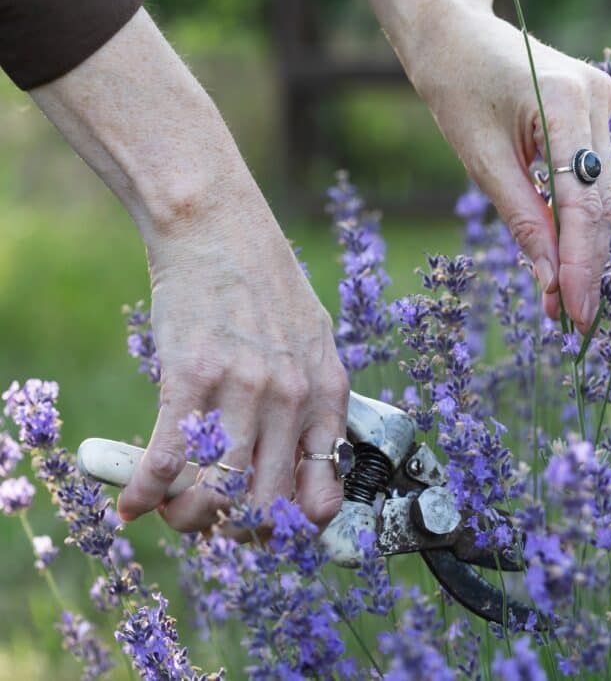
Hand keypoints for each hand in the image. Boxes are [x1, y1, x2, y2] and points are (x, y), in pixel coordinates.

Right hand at [26, 9, 347, 532]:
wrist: (219, 228)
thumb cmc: (267, 287)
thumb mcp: (315, 344)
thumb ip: (317, 404)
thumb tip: (313, 469)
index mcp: (328, 395)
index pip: (322, 493)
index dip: (292, 527)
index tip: (267, 527)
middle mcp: (292, 400)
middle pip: (266, 506)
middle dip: (235, 532)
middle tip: (215, 524)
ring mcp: (242, 391)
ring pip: (217, 494)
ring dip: (188, 519)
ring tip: (173, 513)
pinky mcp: (190, 377)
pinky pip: (168, 460)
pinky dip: (144, 493)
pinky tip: (132, 503)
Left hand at [374, 0, 610, 331]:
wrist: (454, 32)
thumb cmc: (455, 84)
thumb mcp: (480, 159)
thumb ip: (522, 219)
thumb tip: (549, 281)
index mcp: (567, 101)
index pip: (585, 201)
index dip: (582, 264)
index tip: (575, 313)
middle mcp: (599, 99)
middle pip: (603, 203)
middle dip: (587, 266)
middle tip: (573, 320)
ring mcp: (604, 102)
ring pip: (603, 196)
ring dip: (584, 251)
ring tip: (563, 302)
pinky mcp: (596, 113)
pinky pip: (593, 180)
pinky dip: (578, 222)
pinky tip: (564, 261)